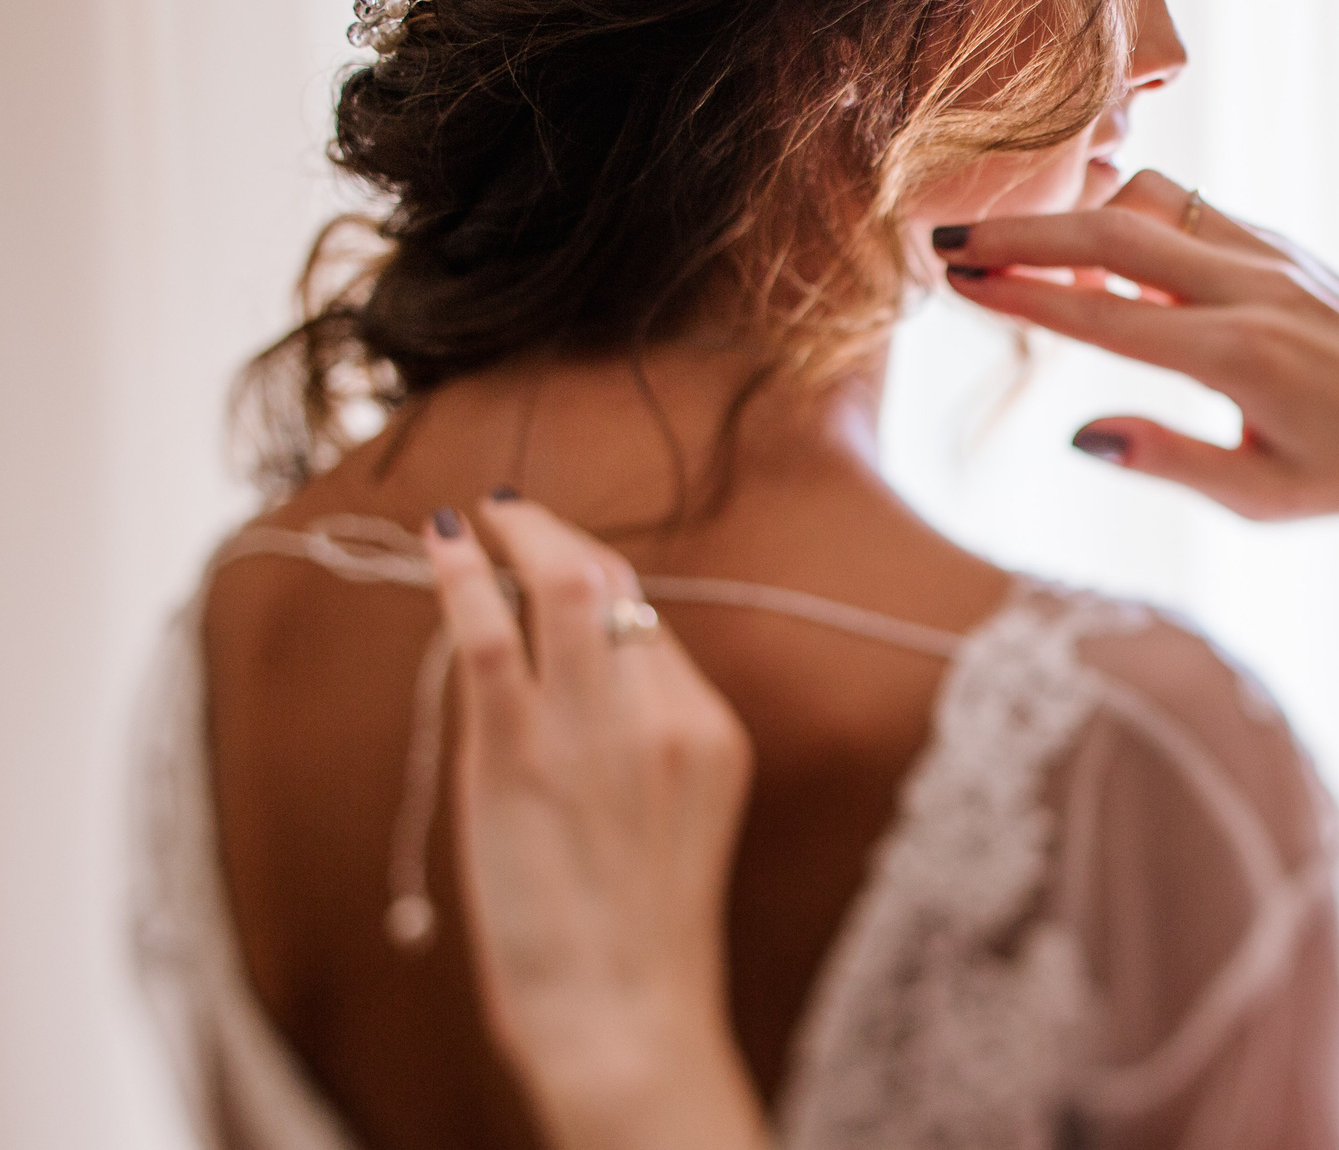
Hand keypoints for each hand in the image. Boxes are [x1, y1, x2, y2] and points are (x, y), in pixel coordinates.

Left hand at [423, 498, 767, 1149]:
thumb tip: (578, 672)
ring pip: (561, 587)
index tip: (553, 561)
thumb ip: (643, 741)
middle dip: (559, 536)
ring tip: (479, 515)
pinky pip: (490, 634)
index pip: (652, 623)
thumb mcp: (677, 819)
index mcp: (710, 730)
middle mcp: (664, 712)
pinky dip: (461, 578)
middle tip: (516, 513)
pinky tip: (440, 545)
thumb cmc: (638, 933)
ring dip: (517, 536)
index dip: (596, 582)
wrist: (623, 1013)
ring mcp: (593, 728)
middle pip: (615, 587)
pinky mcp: (519, 753)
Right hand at [931, 170, 1338, 520]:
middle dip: (1022, 231)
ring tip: (1030, 269)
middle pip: (1112, 231)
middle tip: (946, 242)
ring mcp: (1272, 255)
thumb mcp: (1265, 502)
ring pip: (1150, 202)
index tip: (954, 280)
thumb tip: (1080, 434)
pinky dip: (1130, 220)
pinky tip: (1104, 265)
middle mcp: (1254, 289)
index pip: (1103, 313)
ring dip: (1079, 220)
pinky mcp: (1282, 243)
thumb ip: (1170, 463)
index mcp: (1242, 358)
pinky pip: (1188, 209)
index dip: (1021, 294)